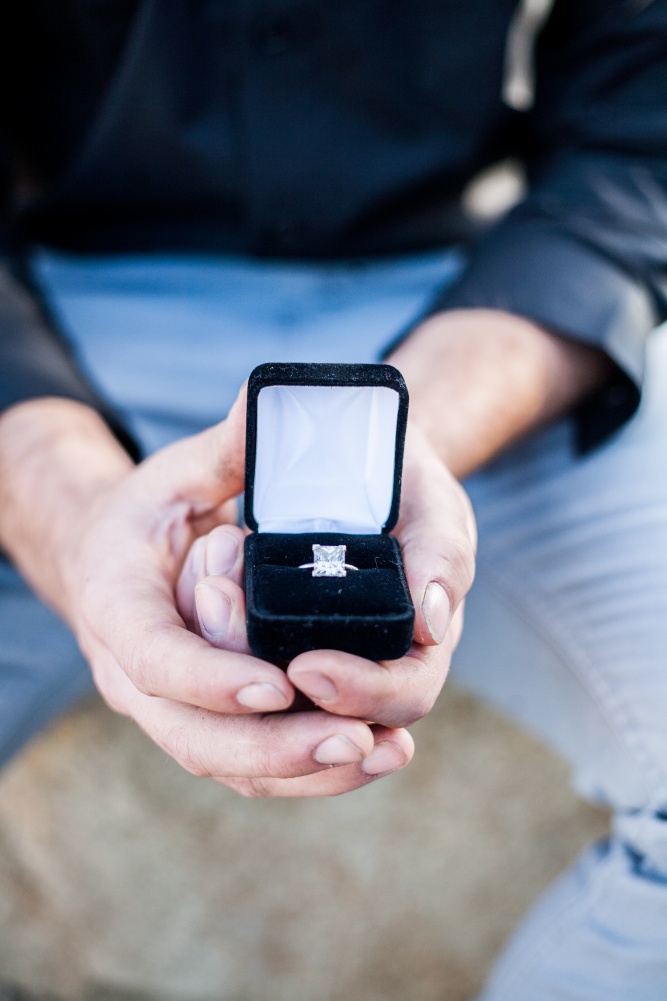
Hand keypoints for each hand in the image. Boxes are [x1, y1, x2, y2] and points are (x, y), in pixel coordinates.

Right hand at [0, 388, 418, 797]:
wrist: (122, 553)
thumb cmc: (158, 506)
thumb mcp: (184, 465)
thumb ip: (231, 447)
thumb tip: (274, 413)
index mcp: (115, 599)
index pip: (155, 656)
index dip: (214, 678)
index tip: (280, 685)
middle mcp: (132, 667)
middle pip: (195, 735)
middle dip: (276, 745)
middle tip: (353, 735)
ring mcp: (168, 704)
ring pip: (229, 764)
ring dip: (305, 770)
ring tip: (378, 753)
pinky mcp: (207, 720)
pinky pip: (250, 763)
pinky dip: (307, 771)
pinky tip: (370, 757)